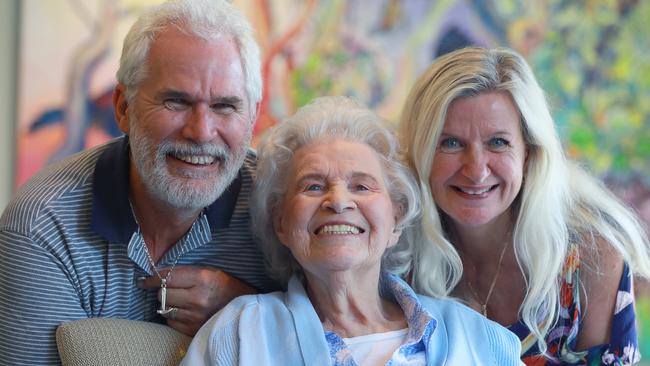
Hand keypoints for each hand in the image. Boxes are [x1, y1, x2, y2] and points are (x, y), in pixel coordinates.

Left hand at [137, 266, 255, 335]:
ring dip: (167, 304)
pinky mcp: (194, 329)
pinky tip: (182, 312)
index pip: (167, 277)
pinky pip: (171, 322)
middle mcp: (197, 298)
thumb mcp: (212, 272)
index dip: (152, 278)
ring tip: (176, 301)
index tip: (145, 280)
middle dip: (161, 291)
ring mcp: (195, 316)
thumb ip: (188, 272)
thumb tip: (160, 274)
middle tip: (166, 289)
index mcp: (202, 278)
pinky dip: (173, 317)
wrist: (247, 309)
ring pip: (165, 309)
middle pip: (162, 294)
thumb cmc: (228, 287)